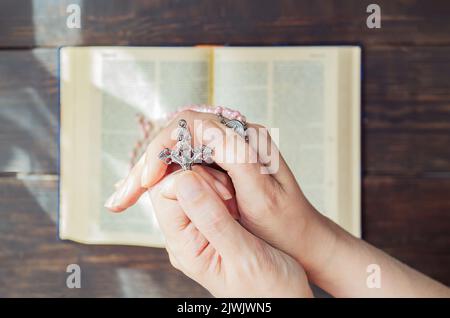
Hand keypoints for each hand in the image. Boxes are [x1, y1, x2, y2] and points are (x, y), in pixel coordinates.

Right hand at [104, 110, 334, 283]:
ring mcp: (226, 150)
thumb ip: (236, 160)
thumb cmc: (285, 224)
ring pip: (175, 149)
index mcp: (248, 140)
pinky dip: (160, 177)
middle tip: (123, 194)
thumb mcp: (263, 196)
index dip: (163, 148)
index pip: (192, 126)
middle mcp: (235, 137)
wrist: (300, 239)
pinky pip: (183, 161)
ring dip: (148, 170)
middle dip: (147, 162)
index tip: (146, 178)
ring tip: (123, 196)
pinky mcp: (220, 164)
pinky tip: (143, 192)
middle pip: (178, 135)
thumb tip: (201, 130)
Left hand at [150, 168, 312, 296]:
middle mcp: (185, 238)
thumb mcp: (243, 254)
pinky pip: (208, 194)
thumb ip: (212, 218)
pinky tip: (239, 201)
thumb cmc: (267, 290)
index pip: (165, 194)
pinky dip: (223, 189)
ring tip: (238, 201)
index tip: (224, 190)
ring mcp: (198, 231)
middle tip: (232, 194)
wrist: (284, 302)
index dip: (191, 180)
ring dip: (215, 183)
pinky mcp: (213, 225)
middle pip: (175, 188)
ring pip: (192, 187)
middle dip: (203, 178)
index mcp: (184, 247)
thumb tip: (184, 180)